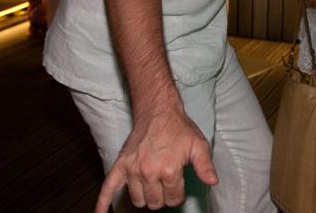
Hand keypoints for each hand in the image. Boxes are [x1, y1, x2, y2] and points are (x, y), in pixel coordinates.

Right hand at [95, 108, 217, 211]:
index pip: (173, 199)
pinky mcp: (120, 165)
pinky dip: (103, 203)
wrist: (158, 111)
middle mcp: (149, 172)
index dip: (178, 194)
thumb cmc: (179, 128)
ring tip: (152, 185)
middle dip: (162, 197)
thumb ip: (205, 166)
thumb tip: (212, 182)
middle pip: (155, 202)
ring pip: (137, 200)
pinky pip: (108, 188)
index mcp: (169, 170)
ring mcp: (132, 170)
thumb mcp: (198, 145)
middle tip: (166, 184)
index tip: (178, 185)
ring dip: (145, 197)